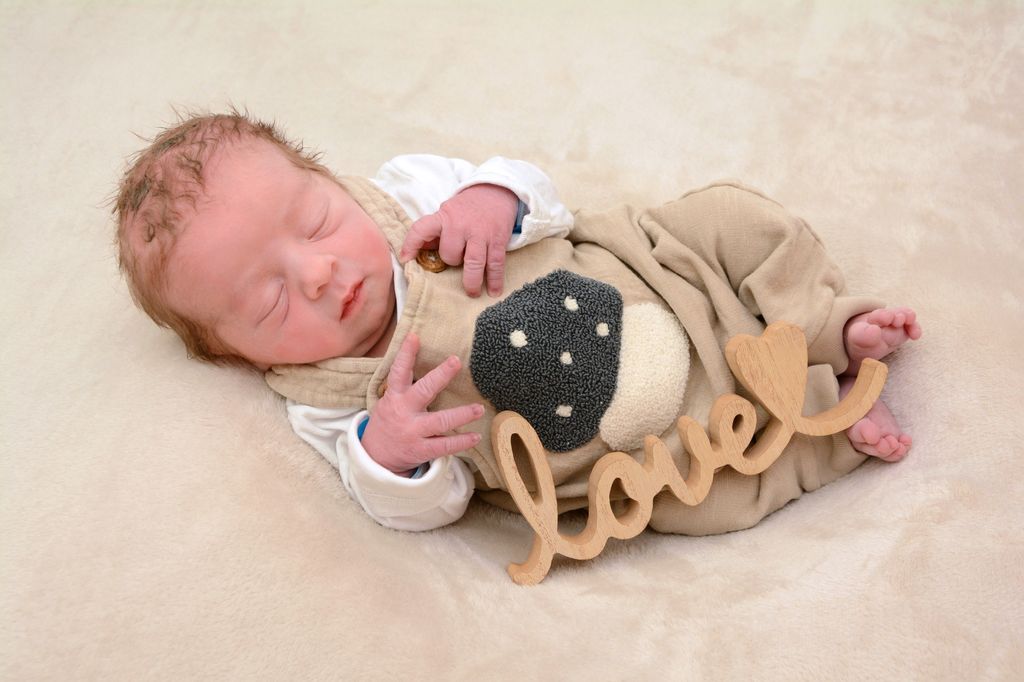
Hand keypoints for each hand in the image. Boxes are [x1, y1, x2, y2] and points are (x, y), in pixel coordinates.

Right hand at [360, 333, 483, 474]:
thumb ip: (403, 385)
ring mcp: (413, 432)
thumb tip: (421, 358)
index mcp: (395, 397)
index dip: (405, 354)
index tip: (414, 337)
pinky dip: (461, 442)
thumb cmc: (388, 421)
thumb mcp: (389, 400)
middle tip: (456, 361)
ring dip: (462, 414)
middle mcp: (404, 412)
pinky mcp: (421, 450)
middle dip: (441, 375)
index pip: (399, 372)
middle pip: (424, 391)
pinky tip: (475, 437)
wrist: (375, 457)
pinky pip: (444, 446)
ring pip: (440, 421)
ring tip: (479, 408)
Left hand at [399, 183, 518, 297]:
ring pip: (473, 263)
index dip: (411, 245)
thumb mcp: (448, 211)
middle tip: (458, 261)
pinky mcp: (497, 240)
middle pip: (449, 254)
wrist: (496, 190)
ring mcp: (481, 234)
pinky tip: (493, 291)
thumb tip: (419, 252)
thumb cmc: (468, 206)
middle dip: (452, 261)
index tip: (406, 260)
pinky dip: (494, 280)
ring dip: (472, 281)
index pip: (421, 229)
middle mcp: (461, 225)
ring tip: (472, 292)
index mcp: (444, 216)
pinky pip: (495, 264)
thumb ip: (436, 231)